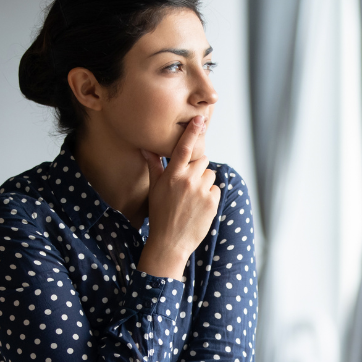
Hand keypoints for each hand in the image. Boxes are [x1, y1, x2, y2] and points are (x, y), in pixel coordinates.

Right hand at [137, 116, 218, 279]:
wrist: (170, 243)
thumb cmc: (160, 215)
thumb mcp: (154, 189)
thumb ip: (154, 166)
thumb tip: (146, 148)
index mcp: (172, 175)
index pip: (184, 147)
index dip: (193, 132)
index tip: (200, 119)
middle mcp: (187, 180)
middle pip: (202, 160)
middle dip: (197, 168)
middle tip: (188, 184)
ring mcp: (201, 191)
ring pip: (210, 174)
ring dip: (204, 181)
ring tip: (192, 197)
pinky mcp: (212, 201)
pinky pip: (215, 189)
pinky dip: (210, 195)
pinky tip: (199, 206)